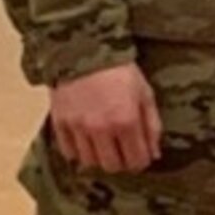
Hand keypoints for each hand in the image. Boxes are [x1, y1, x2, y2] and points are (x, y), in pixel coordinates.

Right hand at [46, 62, 160, 174]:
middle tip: (123, 151)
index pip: (136, 160)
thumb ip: (152, 126)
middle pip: (112, 166)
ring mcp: (78, 127)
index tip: (141, 155)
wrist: (84, 49)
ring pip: (90, 161)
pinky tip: (86, 141)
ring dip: (99, 157)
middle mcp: (101, 129)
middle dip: (121, 162)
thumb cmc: (120, 70)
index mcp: (126, 121)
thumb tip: (154, 154)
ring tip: (105, 145)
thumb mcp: (145, 94)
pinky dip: (78, 151)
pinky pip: (68, 152)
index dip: (141, 161)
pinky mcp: (60, 123)